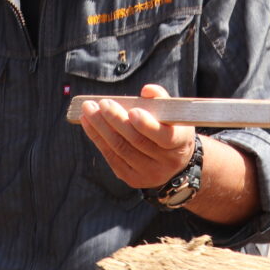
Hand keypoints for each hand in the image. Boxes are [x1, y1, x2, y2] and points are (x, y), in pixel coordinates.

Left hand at [78, 84, 195, 188]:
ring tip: (88, 110)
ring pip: (121, 149)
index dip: (147, 125)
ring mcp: (149, 174)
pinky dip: (98, 139)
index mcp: (180, 143)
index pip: (164, 136)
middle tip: (102, 103)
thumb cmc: (171, 128)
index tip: (132, 110)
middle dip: (116, 120)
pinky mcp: (133, 179)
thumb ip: (161, 99)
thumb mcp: (173, 113)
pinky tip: (88, 123)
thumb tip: (146, 90)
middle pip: (137, 141)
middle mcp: (166, 162)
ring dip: (101, 128)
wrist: (175, 161)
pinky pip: (112, 158)